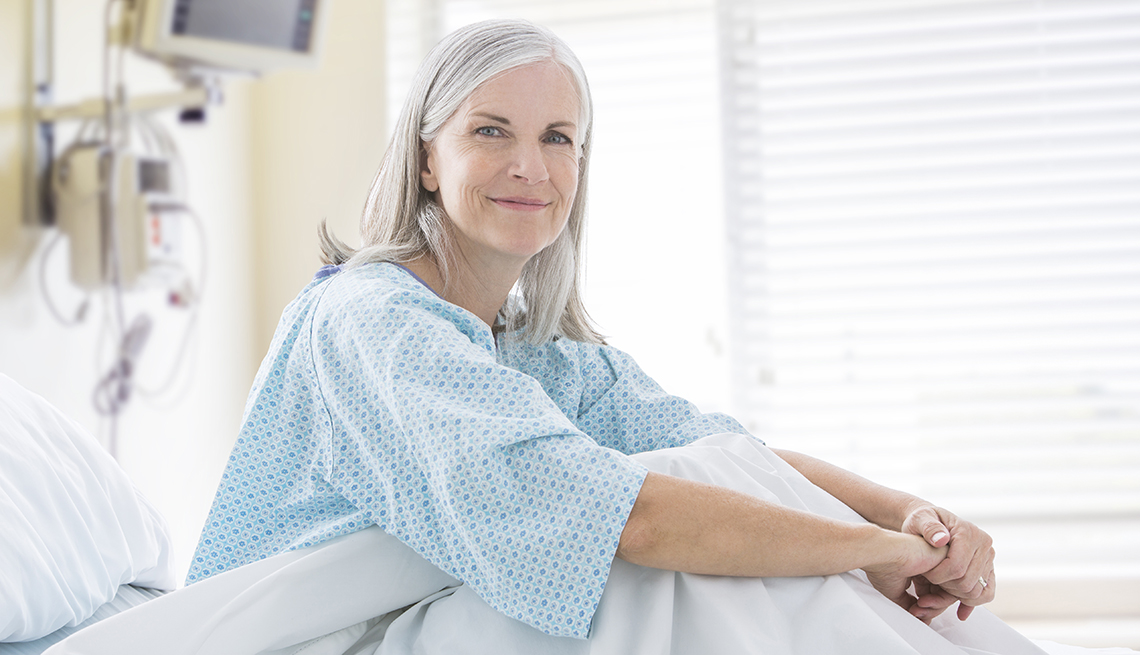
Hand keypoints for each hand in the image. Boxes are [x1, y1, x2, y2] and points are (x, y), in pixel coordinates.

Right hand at [862, 530, 946, 612]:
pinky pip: (956, 586)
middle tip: (916, 613)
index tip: (913, 612)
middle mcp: (933, 564)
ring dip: (936, 607)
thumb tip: (923, 620)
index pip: (935, 593)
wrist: (881, 553)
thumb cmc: (882, 566)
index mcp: (922, 568)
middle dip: (932, 609)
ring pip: (952, 592)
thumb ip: (911, 604)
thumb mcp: (897, 592)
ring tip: (918, 607)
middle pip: (944, 594)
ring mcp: (941, 561)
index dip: (927, 607)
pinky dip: (942, 599)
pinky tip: (924, 599)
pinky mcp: (949, 558)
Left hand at [901, 505, 995, 620]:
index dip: (938, 576)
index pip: (957, 567)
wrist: (929, 523)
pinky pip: (987, 593)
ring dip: (955, 596)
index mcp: (968, 532)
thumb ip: (928, 527)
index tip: (924, 574)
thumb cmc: (922, 521)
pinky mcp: (987, 569)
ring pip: (977, 591)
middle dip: (944, 587)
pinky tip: (959, 611)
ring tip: (937, 590)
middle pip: (967, 582)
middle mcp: (983, 545)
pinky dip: (972, 603)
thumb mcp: (919, 519)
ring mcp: (988, 558)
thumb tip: (941, 540)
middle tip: (929, 582)